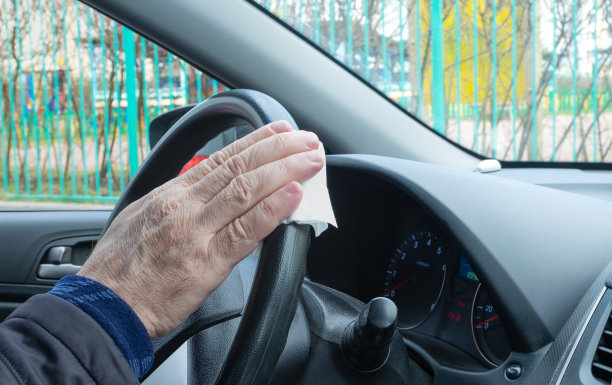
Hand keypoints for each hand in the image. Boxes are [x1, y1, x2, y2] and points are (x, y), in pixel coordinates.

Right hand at [78, 121, 322, 338]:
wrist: (103, 308)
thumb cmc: (118, 269)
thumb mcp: (141, 219)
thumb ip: (174, 203)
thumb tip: (201, 191)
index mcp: (171, 195)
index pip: (221, 159)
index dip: (254, 141)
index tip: (279, 130)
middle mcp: (185, 206)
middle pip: (239, 167)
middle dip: (278, 149)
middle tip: (307, 139)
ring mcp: (197, 232)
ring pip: (247, 190)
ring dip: (285, 171)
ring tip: (311, 160)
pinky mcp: (207, 262)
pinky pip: (246, 230)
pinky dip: (272, 209)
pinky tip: (293, 195)